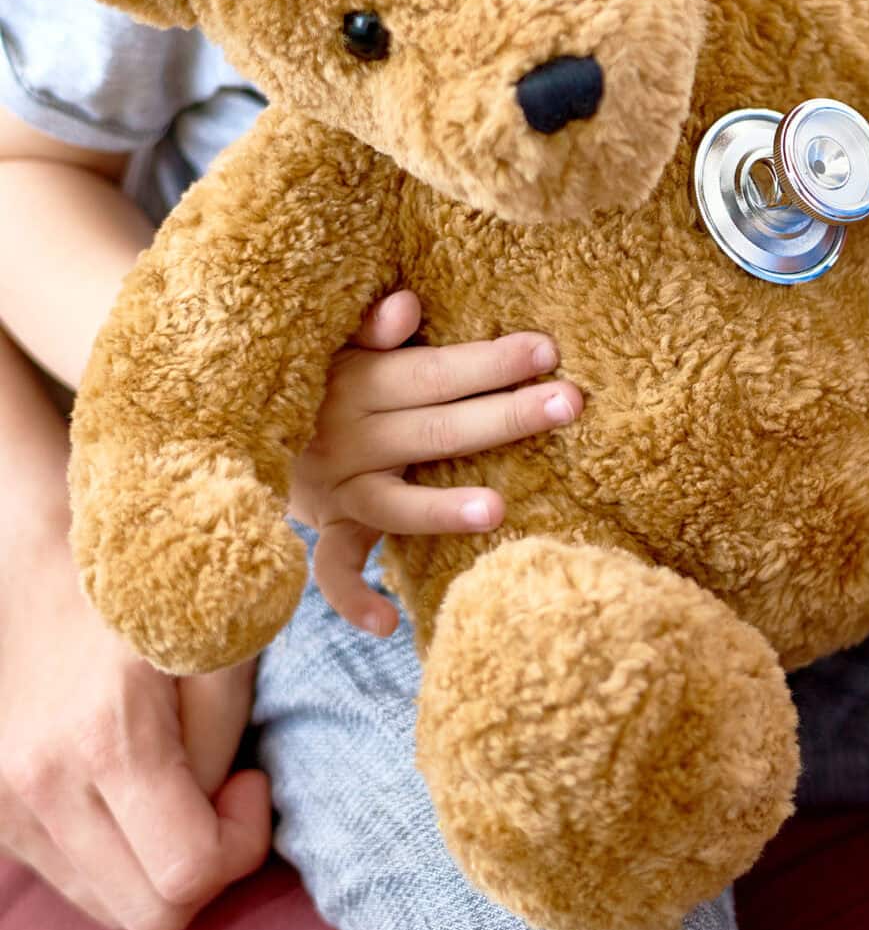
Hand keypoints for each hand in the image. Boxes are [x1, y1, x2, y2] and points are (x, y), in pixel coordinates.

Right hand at [0, 483, 268, 929]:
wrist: (28, 563)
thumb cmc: (140, 594)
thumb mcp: (214, 646)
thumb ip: (223, 741)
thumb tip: (221, 812)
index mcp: (104, 744)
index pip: (189, 874)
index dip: (243, 843)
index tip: (252, 782)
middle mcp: (40, 790)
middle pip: (149, 914)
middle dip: (207, 869)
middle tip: (223, 796)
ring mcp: (4, 809)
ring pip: (107, 908)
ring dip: (159, 869)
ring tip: (176, 793)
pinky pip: (72, 882)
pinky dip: (117, 861)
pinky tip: (133, 800)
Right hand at [287, 291, 580, 635]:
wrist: (239, 428)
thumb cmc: (324, 377)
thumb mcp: (338, 343)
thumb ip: (371, 328)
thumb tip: (406, 304)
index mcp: (357, 384)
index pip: (433, 372)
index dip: (489, 361)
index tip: (548, 351)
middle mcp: (348, 438)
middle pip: (434, 429)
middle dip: (503, 415)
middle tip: (569, 404)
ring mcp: (337, 489)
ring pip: (392, 502)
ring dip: (441, 508)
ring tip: (496, 509)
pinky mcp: (329, 528)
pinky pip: (333, 568)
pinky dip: (352, 598)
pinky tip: (387, 626)